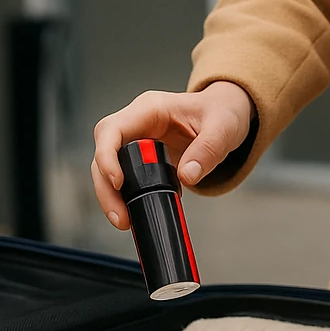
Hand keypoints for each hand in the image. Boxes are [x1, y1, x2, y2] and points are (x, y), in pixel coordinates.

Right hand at [91, 81, 255, 228]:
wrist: (225, 115)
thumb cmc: (222, 113)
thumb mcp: (223, 128)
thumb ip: (207, 151)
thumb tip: (186, 176)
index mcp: (150, 108)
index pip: (112, 130)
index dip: (107, 156)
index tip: (118, 183)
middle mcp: (136, 123)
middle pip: (104, 152)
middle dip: (105, 187)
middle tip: (120, 217)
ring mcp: (136, 140)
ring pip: (108, 167)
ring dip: (111, 196)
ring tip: (125, 222)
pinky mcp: (140, 157)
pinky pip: (124, 177)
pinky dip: (124, 197)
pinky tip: (134, 213)